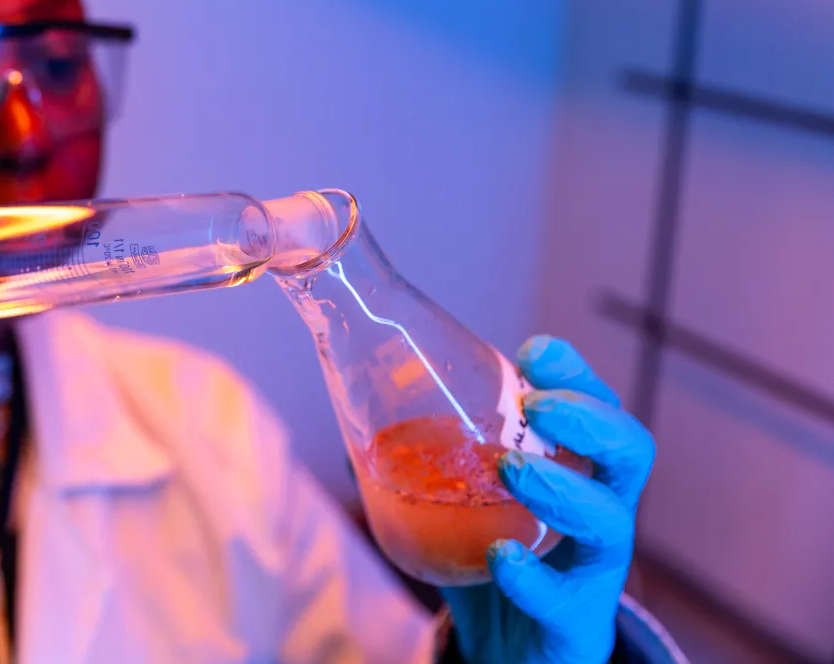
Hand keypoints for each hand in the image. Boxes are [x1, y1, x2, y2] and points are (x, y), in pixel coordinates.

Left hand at [440, 336, 655, 663]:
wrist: (516, 654)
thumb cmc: (498, 562)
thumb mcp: (466, 506)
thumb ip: (422, 471)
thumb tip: (356, 437)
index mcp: (577, 469)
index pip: (598, 405)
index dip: (575, 373)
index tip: (534, 351)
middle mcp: (599, 509)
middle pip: (630, 448)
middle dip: (589, 416)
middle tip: (536, 405)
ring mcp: (594, 568)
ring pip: (609, 518)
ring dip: (560, 485)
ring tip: (509, 468)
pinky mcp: (577, 620)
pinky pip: (567, 598)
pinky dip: (533, 576)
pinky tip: (500, 556)